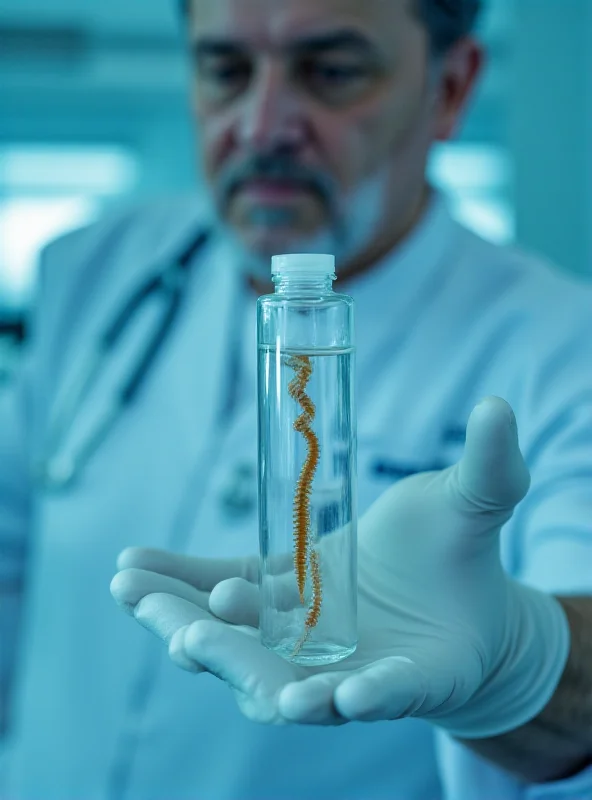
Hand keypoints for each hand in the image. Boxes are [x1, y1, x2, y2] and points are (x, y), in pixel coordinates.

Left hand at [111, 397, 568, 734]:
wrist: (434, 588)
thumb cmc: (463, 558)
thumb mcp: (478, 509)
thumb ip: (489, 469)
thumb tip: (498, 405)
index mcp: (418, 665)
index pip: (394, 690)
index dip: (369, 694)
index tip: (337, 697)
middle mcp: (348, 667)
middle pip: (287, 684)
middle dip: (240, 664)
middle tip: (195, 640)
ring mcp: (300, 640)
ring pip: (237, 649)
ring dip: (185, 627)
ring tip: (135, 594)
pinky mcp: (268, 606)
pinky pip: (218, 601)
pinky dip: (181, 586)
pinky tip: (132, 568)